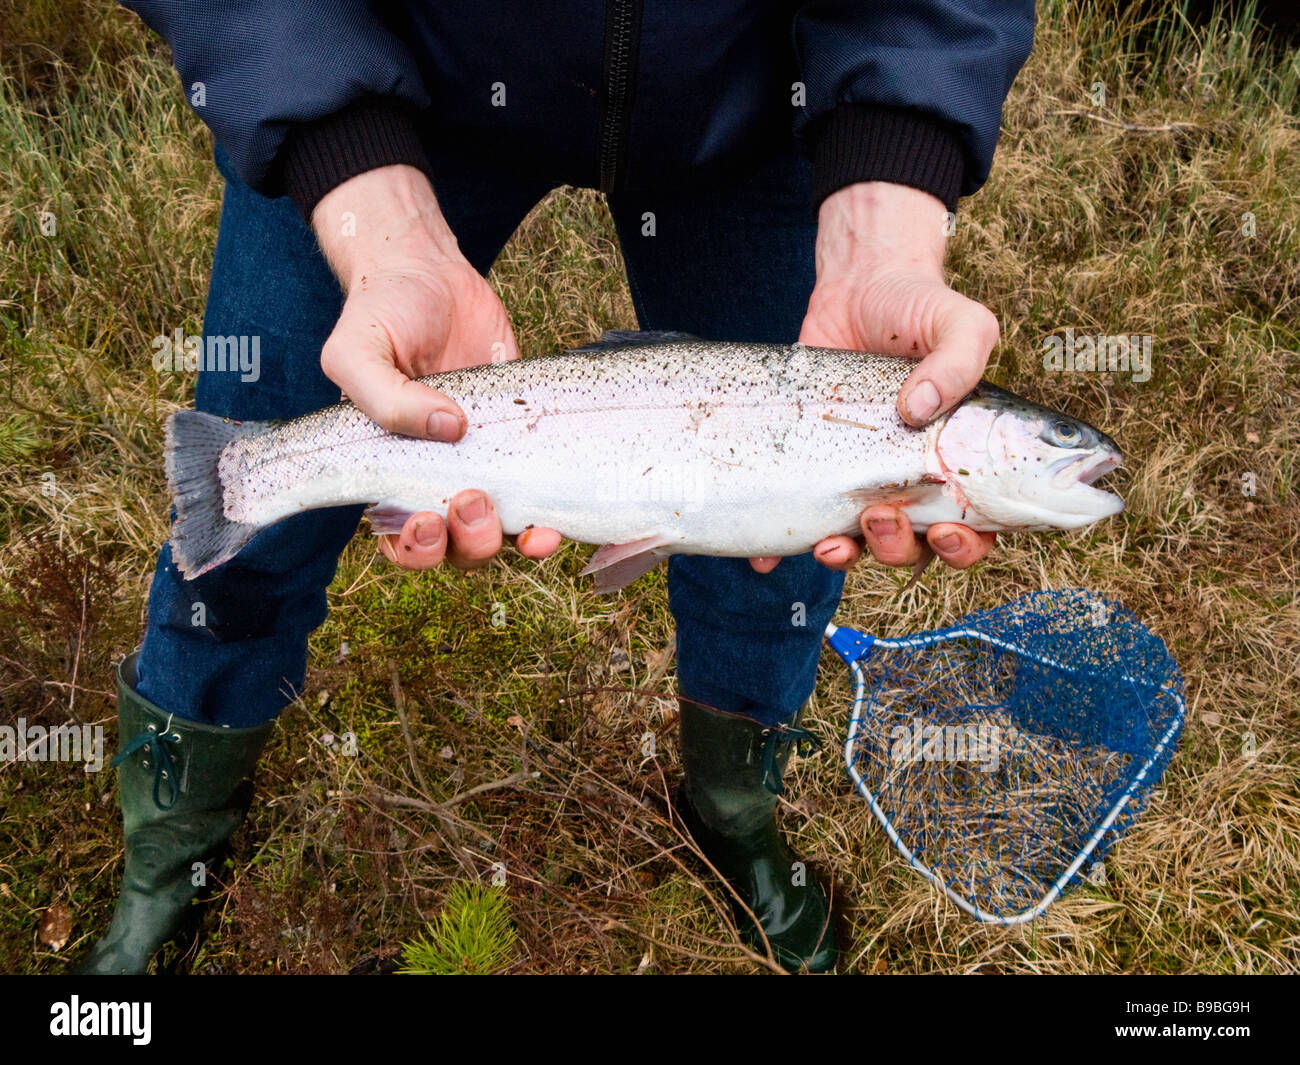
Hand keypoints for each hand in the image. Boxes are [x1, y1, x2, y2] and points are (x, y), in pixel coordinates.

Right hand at [312, 165, 561, 569]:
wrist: (431, 274)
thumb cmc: (383, 313)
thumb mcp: (358, 350)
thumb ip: (383, 396)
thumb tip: (446, 429)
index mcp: (387, 471)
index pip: (397, 538)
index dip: (413, 548)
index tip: (426, 520)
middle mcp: (436, 478)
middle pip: (451, 547)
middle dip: (465, 542)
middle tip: (473, 499)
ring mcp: (484, 464)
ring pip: (494, 534)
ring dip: (505, 539)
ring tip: (517, 517)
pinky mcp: (524, 445)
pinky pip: (537, 501)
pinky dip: (545, 523)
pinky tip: (553, 524)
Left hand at [752, 181, 997, 576]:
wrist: (859, 287)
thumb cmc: (922, 309)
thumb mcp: (961, 323)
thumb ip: (960, 360)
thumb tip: (918, 408)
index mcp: (958, 462)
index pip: (975, 527)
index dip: (965, 545)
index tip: (945, 529)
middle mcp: (910, 479)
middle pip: (913, 545)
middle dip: (897, 548)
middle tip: (882, 514)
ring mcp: (859, 476)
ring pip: (858, 542)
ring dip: (847, 555)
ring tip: (832, 542)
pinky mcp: (813, 467)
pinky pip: (799, 519)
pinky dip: (779, 550)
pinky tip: (764, 559)